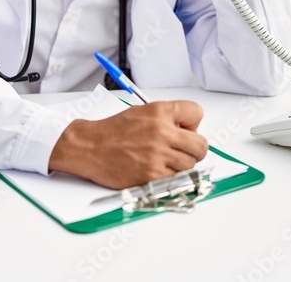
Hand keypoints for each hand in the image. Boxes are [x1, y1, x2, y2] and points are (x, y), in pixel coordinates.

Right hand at [48, 101, 207, 188]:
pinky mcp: (152, 175)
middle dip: (193, 149)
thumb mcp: (142, 112)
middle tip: (180, 151)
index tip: (184, 131)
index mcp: (159, 111)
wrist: (89, 147)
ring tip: (164, 160)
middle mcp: (161, 131)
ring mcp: (157, 154)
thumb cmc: (113, 131)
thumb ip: (167, 118)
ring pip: (190, 164)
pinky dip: (170, 177)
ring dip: (181, 165)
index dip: (192, 125)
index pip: (196, 113)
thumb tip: (189, 131)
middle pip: (200, 145)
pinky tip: (157, 170)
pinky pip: (177, 178)